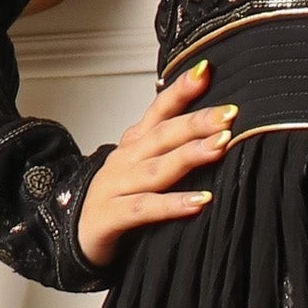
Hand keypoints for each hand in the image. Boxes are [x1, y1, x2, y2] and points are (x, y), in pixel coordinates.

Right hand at [74, 61, 234, 269]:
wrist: (78, 236)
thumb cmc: (118, 200)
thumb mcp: (144, 168)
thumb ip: (173, 149)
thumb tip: (219, 131)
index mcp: (134, 144)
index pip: (159, 110)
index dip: (180, 90)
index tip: (205, 70)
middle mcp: (124, 159)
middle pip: (162, 135)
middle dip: (197, 122)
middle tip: (229, 115)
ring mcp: (114, 187)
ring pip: (156, 168)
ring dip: (189, 155)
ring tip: (220, 146)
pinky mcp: (110, 217)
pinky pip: (145, 209)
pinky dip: (172, 204)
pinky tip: (199, 202)